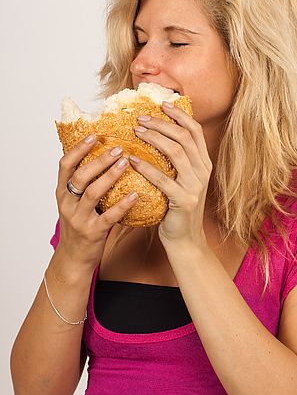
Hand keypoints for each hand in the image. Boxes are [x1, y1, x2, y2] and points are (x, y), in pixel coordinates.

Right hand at [55, 136, 138, 267]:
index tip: (94, 135)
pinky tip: (135, 195)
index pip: (65, 165)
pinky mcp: (92, 232)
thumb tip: (105, 157)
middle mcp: (67, 203)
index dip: (78, 149)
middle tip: (118, 148)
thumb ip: (86, 184)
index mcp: (62, 192)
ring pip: (92, 193)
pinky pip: (109, 216)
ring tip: (126, 163)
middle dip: (99, 160)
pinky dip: (122, 205)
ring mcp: (79, 218)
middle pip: (80, 176)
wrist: (74, 258)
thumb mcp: (76, 202)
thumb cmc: (80, 225)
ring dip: (110, 176)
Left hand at [130, 102, 211, 247]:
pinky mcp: (184, 200)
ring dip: (154, 138)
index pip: (195, 130)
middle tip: (141, 118)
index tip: (161, 104)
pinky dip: (146, 167)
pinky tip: (132, 160)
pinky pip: (163, 179)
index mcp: (204, 163)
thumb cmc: (177, 206)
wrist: (184, 238)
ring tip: (136, 132)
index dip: (179, 114)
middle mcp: (203, 171)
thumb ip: (177, 160)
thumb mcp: (183, 179)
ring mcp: (195, 186)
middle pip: (184, 137)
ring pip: (176, 152)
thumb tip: (155, 134)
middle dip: (161, 124)